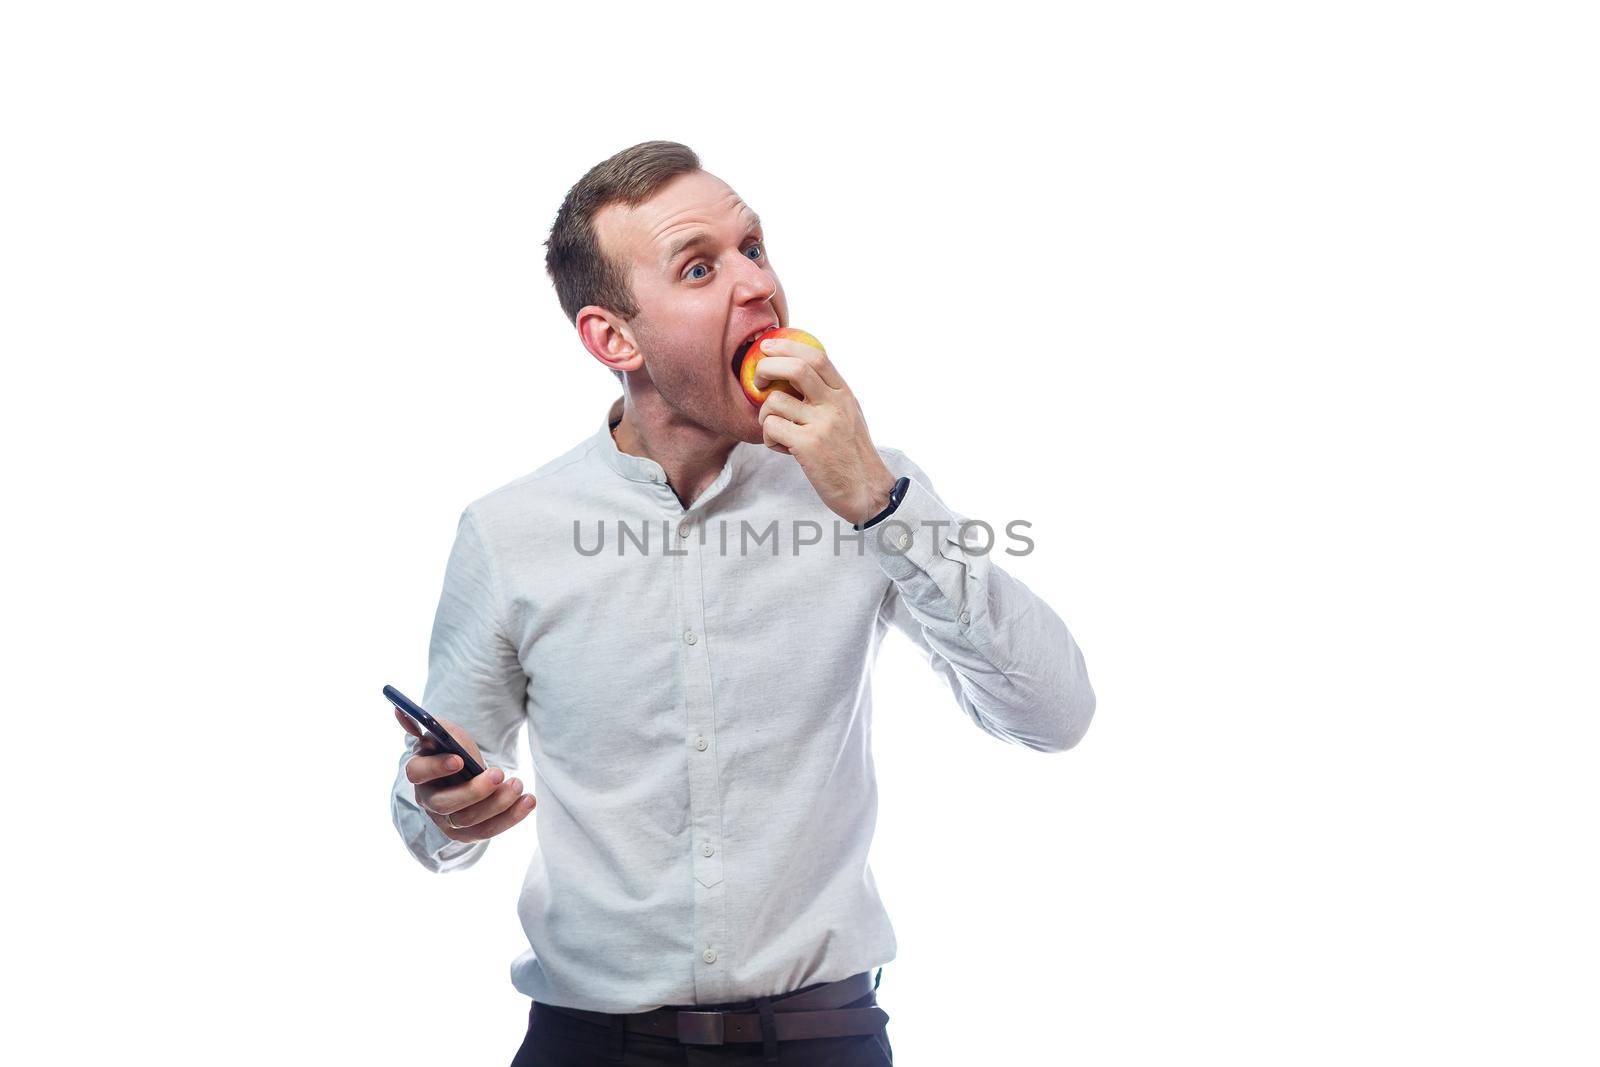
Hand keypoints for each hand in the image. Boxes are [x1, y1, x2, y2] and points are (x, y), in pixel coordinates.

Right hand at [394, 706, 534, 841]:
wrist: (467, 774)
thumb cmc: (454, 749)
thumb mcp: (445, 733)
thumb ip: (430, 725)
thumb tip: (400, 711)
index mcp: (419, 772)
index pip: (418, 773)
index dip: (437, 768)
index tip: (459, 759)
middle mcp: (428, 800)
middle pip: (446, 804)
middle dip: (475, 790)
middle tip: (499, 773)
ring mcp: (446, 821)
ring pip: (469, 820)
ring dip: (498, 803)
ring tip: (518, 784)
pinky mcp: (467, 833)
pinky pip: (488, 830)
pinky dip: (511, 817)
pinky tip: (529, 801)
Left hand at [753, 337, 897, 525]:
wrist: (866, 490)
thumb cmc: (851, 455)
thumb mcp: (848, 416)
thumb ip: (827, 396)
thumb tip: (793, 373)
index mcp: (844, 394)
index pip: (816, 357)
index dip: (787, 346)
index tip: (767, 346)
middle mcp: (835, 405)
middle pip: (795, 368)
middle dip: (767, 368)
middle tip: (758, 381)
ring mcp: (822, 424)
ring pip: (775, 402)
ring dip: (765, 416)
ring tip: (778, 432)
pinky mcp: (808, 446)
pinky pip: (771, 428)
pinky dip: (769, 438)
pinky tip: (782, 448)